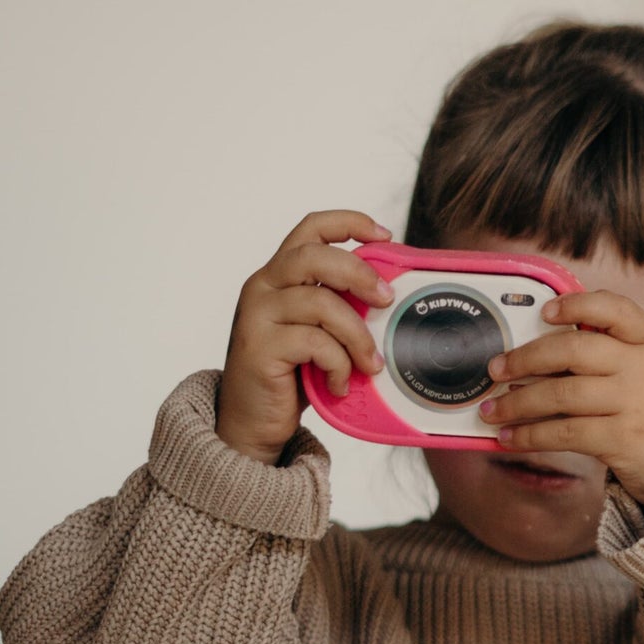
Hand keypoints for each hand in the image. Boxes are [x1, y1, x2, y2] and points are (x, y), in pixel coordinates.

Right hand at [218, 210, 392, 463]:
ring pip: (321, 303)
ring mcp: (257, 315)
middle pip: (314, 256)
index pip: (310, 229)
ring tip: (371, 365)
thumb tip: (390, 296)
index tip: (384, 235)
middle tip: (387, 299)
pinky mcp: (259, 347)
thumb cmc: (292, 374)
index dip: (348, 223)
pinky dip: (338, 365)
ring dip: (357, 336)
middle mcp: (263, 286)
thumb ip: (340, 307)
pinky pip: (314, 343)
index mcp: (280, 275)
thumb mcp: (319, 332)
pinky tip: (339, 384)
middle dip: (359, 274)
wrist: (253, 420)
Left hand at [476, 291, 643, 511]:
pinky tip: (510, 438)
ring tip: (492, 411)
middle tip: (496, 368)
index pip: (617, 310)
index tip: (545, 312)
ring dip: (517, 403)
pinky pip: (564, 432)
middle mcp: (643, 368)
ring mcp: (634, 403)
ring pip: (561, 395)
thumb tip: (533, 354)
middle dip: (526, 358)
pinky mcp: (622, 439)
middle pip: (574, 351)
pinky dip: (530, 435)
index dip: (579, 304)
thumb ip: (606, 354)